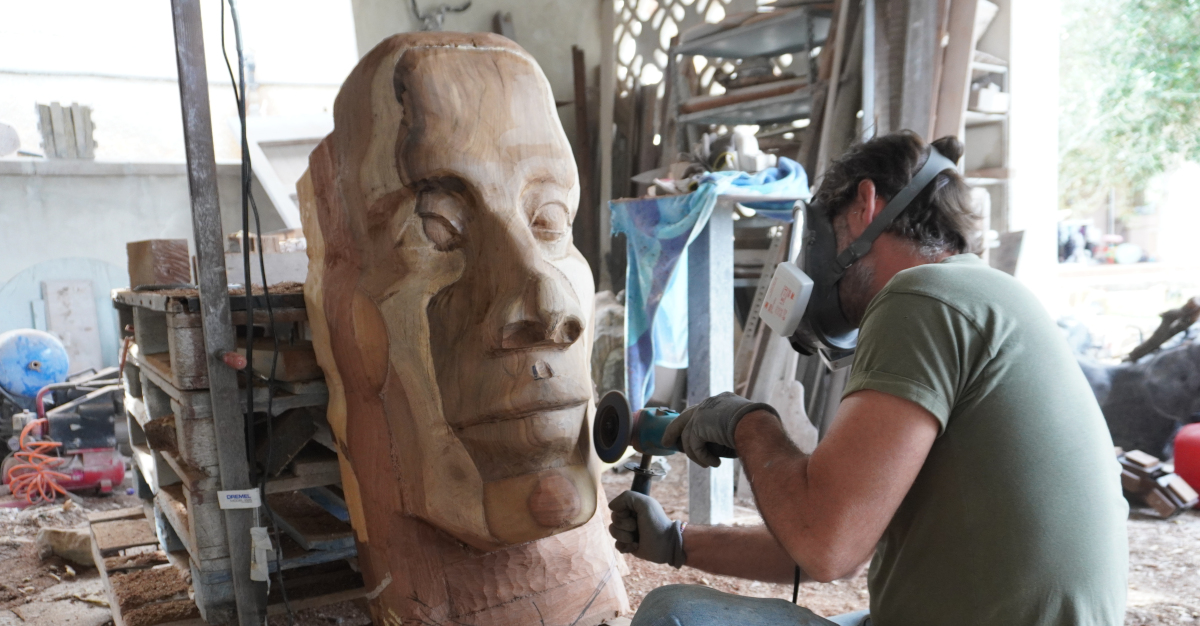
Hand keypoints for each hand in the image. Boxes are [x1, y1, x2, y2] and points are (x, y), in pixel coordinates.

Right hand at [608, 490, 685, 567]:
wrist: (666, 544)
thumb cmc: (657, 522)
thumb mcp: (645, 503)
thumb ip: (626, 497)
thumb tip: (611, 506)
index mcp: (633, 508)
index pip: (616, 509)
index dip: (622, 514)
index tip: (635, 515)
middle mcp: (630, 519)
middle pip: (613, 521)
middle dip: (625, 526)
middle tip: (637, 527)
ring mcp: (629, 533)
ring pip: (613, 533)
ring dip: (625, 537)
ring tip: (636, 539)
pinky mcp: (629, 546)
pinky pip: (617, 545)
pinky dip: (625, 546)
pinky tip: (636, 546)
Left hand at [662, 392, 778, 466]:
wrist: (758, 425)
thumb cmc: (759, 430)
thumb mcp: (742, 429)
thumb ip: (727, 433)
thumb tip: (720, 447)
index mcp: (722, 400)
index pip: (700, 410)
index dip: (691, 422)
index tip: (686, 433)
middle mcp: (710, 403)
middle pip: (684, 417)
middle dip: (673, 431)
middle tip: (666, 442)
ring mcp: (702, 412)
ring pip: (689, 437)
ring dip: (697, 455)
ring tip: (707, 465)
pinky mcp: (698, 424)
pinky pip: (694, 446)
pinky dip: (703, 457)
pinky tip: (715, 463)